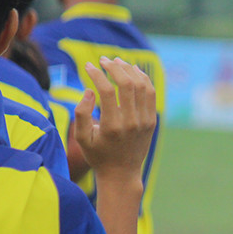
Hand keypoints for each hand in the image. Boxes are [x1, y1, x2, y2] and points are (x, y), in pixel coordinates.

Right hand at [74, 56, 156, 182]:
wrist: (122, 173)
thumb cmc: (98, 155)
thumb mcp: (82, 139)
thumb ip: (81, 114)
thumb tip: (89, 90)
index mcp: (112, 126)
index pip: (107, 91)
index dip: (97, 74)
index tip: (88, 66)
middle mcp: (131, 122)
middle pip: (127, 84)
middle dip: (114, 67)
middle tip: (103, 60)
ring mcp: (144, 121)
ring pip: (141, 86)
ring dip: (129, 70)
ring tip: (117, 61)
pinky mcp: (151, 121)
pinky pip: (150, 94)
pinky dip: (143, 79)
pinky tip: (132, 71)